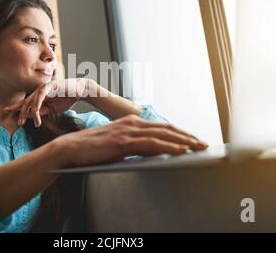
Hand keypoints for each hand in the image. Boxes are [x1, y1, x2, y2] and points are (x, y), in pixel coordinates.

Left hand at [3, 78, 90, 126]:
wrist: (80, 90)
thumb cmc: (67, 98)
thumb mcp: (53, 109)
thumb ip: (43, 111)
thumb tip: (33, 116)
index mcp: (40, 97)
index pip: (26, 102)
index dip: (16, 107)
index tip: (5, 111)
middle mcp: (39, 91)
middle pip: (27, 102)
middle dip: (21, 113)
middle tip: (18, 122)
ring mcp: (44, 88)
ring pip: (32, 100)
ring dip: (29, 111)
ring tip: (25, 120)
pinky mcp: (50, 86)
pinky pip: (41, 94)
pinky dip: (37, 102)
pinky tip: (35, 109)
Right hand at [54, 114, 208, 167]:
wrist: (71, 149)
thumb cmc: (93, 148)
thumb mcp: (117, 143)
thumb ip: (134, 144)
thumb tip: (151, 152)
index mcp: (131, 122)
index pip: (162, 127)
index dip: (180, 133)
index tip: (193, 140)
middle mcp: (133, 123)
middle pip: (167, 128)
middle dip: (188, 136)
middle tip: (204, 144)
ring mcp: (128, 131)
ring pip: (163, 134)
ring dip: (184, 141)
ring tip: (199, 148)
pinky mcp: (123, 142)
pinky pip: (152, 144)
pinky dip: (169, 147)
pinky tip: (181, 151)